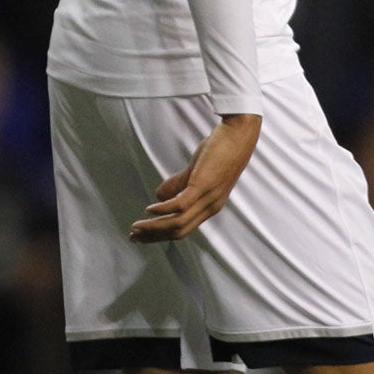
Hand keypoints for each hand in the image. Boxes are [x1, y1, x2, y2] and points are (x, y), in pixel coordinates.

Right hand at [130, 113, 261, 243]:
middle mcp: (210, 208)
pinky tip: (149, 209)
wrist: (240, 136)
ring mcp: (207, 198)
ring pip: (178, 222)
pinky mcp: (203, 185)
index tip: (142, 237)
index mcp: (209, 207)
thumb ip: (179, 184)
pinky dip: (163, 210)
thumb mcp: (197, 171)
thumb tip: (159, 196)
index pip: (183, 229)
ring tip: (137, 227)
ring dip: (155, 227)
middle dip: (154, 236)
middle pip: (179, 231)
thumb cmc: (220, 151)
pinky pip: (181, 204)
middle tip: (134, 237)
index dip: (161, 235)